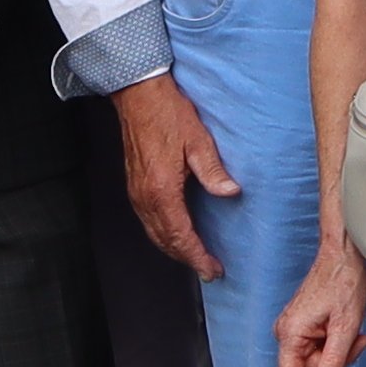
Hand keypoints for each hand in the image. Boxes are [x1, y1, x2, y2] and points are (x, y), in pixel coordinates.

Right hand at [110, 74, 238, 277]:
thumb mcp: (198, 140)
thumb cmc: (167, 113)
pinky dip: (163, 235)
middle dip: (188, 259)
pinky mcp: (134, 186)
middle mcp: (145, 197)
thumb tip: (231, 193)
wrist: (138, 95)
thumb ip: (213, 171)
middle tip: (209, 270)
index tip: (213, 269)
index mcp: (162, 190)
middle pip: (165, 241)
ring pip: (155, 234)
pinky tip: (176, 235)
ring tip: (195, 258)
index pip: (181, 236)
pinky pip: (148, 221)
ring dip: (175, 250)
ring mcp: (136, 193)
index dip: (198, 256)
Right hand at [275, 237, 365, 366]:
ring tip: (356, 332)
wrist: (343, 253)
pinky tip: (348, 328)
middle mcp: (287, 333)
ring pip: (320, 360)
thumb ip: (335, 360)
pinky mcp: (305, 324)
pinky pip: (321, 346)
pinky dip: (338, 343)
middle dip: (337, 363)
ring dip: (342, 352)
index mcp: (291, 335)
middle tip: (358, 342)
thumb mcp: (346, 325)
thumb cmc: (343, 281)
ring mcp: (295, 329)